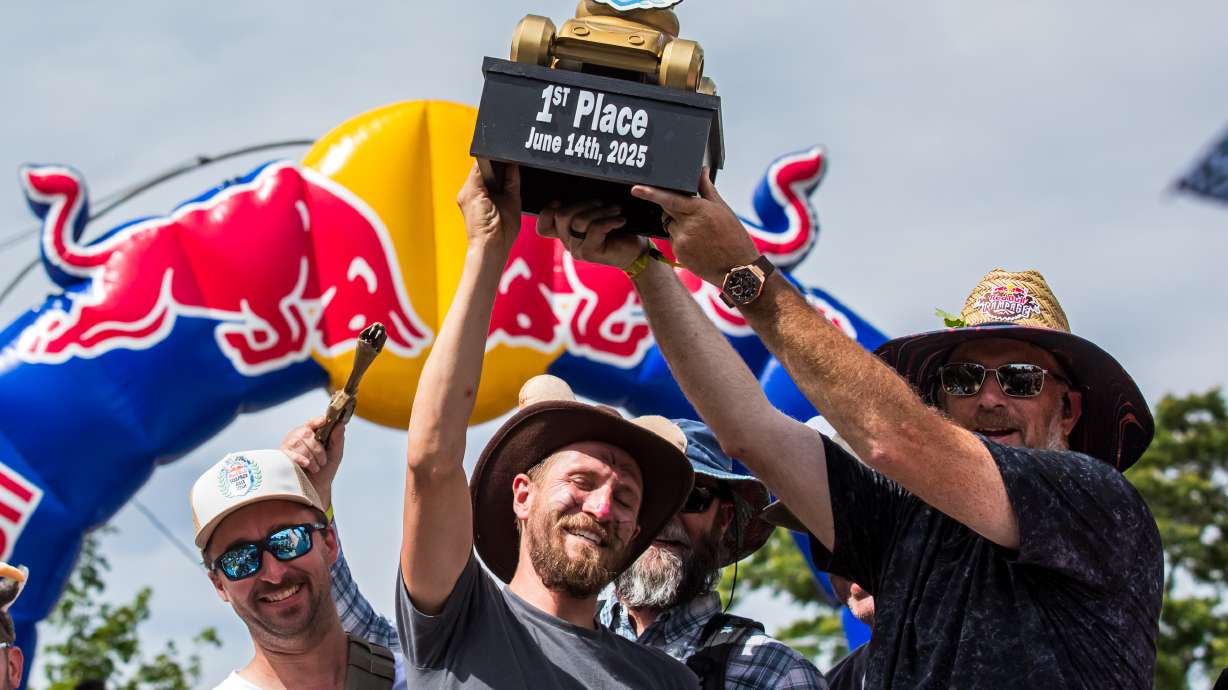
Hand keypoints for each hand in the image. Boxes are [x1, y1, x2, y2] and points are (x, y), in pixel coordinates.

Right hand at [280, 417, 344, 510]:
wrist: (315, 489)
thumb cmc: (325, 470)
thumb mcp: (335, 455)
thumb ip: (338, 439)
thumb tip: (341, 424)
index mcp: (310, 433)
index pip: (312, 422)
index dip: (317, 420)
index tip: (325, 420)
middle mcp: (297, 436)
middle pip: (305, 433)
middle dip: (317, 448)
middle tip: (323, 461)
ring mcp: (288, 446)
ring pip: (298, 443)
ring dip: (311, 457)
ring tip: (315, 468)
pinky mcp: (282, 457)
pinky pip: (290, 453)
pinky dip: (300, 459)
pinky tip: (306, 465)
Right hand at [456, 162, 521, 258]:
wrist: (492, 246)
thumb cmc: (501, 232)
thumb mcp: (511, 201)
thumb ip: (512, 183)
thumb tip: (514, 166)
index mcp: (478, 195)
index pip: (485, 172)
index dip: (498, 164)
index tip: (512, 159)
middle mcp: (468, 192)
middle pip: (482, 167)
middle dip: (496, 162)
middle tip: (513, 156)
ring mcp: (467, 192)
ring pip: (480, 165)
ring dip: (494, 162)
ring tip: (510, 159)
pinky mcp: (470, 192)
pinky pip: (479, 169)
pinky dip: (490, 163)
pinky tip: (503, 161)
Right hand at [535, 199, 642, 269]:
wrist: (634, 251)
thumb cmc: (617, 229)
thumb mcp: (596, 215)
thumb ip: (582, 207)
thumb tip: (578, 187)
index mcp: (565, 233)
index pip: (543, 227)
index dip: (548, 211)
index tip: (565, 201)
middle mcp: (568, 242)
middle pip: (562, 216)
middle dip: (584, 203)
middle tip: (602, 203)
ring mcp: (577, 250)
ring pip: (579, 221)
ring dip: (600, 211)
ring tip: (615, 210)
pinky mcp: (590, 253)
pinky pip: (595, 229)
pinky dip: (610, 220)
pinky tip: (620, 220)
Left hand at [632, 170, 758, 285]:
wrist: (738, 268)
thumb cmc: (734, 237)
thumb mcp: (722, 210)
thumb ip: (707, 189)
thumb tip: (702, 171)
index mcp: (699, 210)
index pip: (669, 198)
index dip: (651, 193)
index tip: (636, 189)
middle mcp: (687, 225)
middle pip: (666, 211)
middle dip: (672, 210)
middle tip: (691, 216)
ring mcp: (682, 241)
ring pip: (669, 226)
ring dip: (678, 226)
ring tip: (699, 234)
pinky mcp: (679, 254)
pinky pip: (673, 241)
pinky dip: (681, 240)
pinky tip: (697, 245)